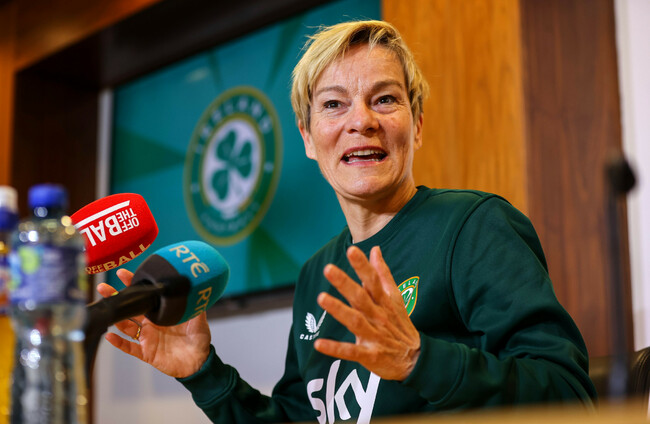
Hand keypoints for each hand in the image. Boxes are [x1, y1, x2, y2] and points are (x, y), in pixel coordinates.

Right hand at [96, 269, 211, 377]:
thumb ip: (195, 304)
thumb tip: (197, 284)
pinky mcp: (146, 352)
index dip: (134, 285)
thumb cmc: (198, 339)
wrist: (200, 362)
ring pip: (126, 326)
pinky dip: (119, 343)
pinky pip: (129, 347)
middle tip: (104, 288)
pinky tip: (110, 335)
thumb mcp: (198, 318)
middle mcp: (151, 324)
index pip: (146, 297)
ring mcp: (147, 338)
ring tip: (106, 306)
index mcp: (162, 314)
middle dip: (117, 298)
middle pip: (130, 309)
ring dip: (115, 317)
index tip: (123, 274)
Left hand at [314, 245, 420, 380]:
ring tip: (321, 298)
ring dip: (339, 310)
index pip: (373, 280)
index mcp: (383, 302)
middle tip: (328, 268)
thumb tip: (375, 250)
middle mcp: (378, 316)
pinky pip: (351, 351)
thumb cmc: (400, 325)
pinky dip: (335, 348)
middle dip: (345, 283)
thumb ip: (383, 274)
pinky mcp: (370, 355)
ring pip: (355, 321)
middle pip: (361, 297)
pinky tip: (319, 344)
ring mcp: (375, 336)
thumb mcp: (396, 298)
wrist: (416, 360)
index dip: (362, 266)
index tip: (351, 250)